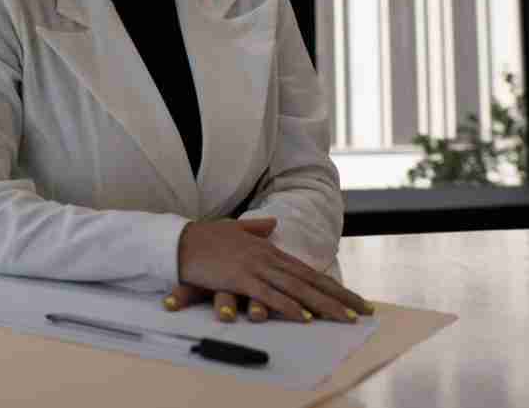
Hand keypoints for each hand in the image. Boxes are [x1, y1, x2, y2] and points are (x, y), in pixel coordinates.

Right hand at [171, 217, 374, 322]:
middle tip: (363, 311)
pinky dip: (289, 306)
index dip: (332, 286)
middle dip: (338, 297)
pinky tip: (305, 317)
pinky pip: (269, 295)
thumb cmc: (203, 238)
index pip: (307, 271)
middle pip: (309, 280)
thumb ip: (254, 229)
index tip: (353, 299)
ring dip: (322, 304)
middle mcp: (267, 257)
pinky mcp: (240, 278)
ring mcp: (255, 266)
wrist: (178, 240)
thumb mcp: (233, 230)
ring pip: (296, 288)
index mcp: (267, 249)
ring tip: (344, 318)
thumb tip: (271, 225)